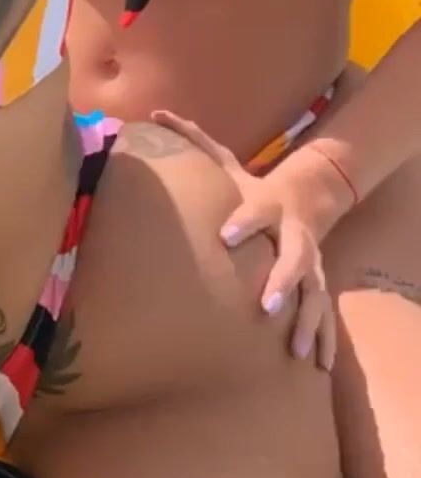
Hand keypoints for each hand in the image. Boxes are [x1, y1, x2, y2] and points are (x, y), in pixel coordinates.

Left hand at [151, 110, 337, 370]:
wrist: (303, 199)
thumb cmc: (250, 188)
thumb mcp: (226, 163)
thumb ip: (192, 140)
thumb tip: (154, 112)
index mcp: (267, 207)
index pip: (255, 213)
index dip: (244, 222)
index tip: (227, 236)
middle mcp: (293, 236)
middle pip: (295, 257)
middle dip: (283, 280)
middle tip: (267, 304)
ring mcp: (310, 263)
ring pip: (314, 294)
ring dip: (307, 321)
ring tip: (295, 348)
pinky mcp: (316, 286)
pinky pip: (323, 316)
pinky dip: (322, 339)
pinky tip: (315, 364)